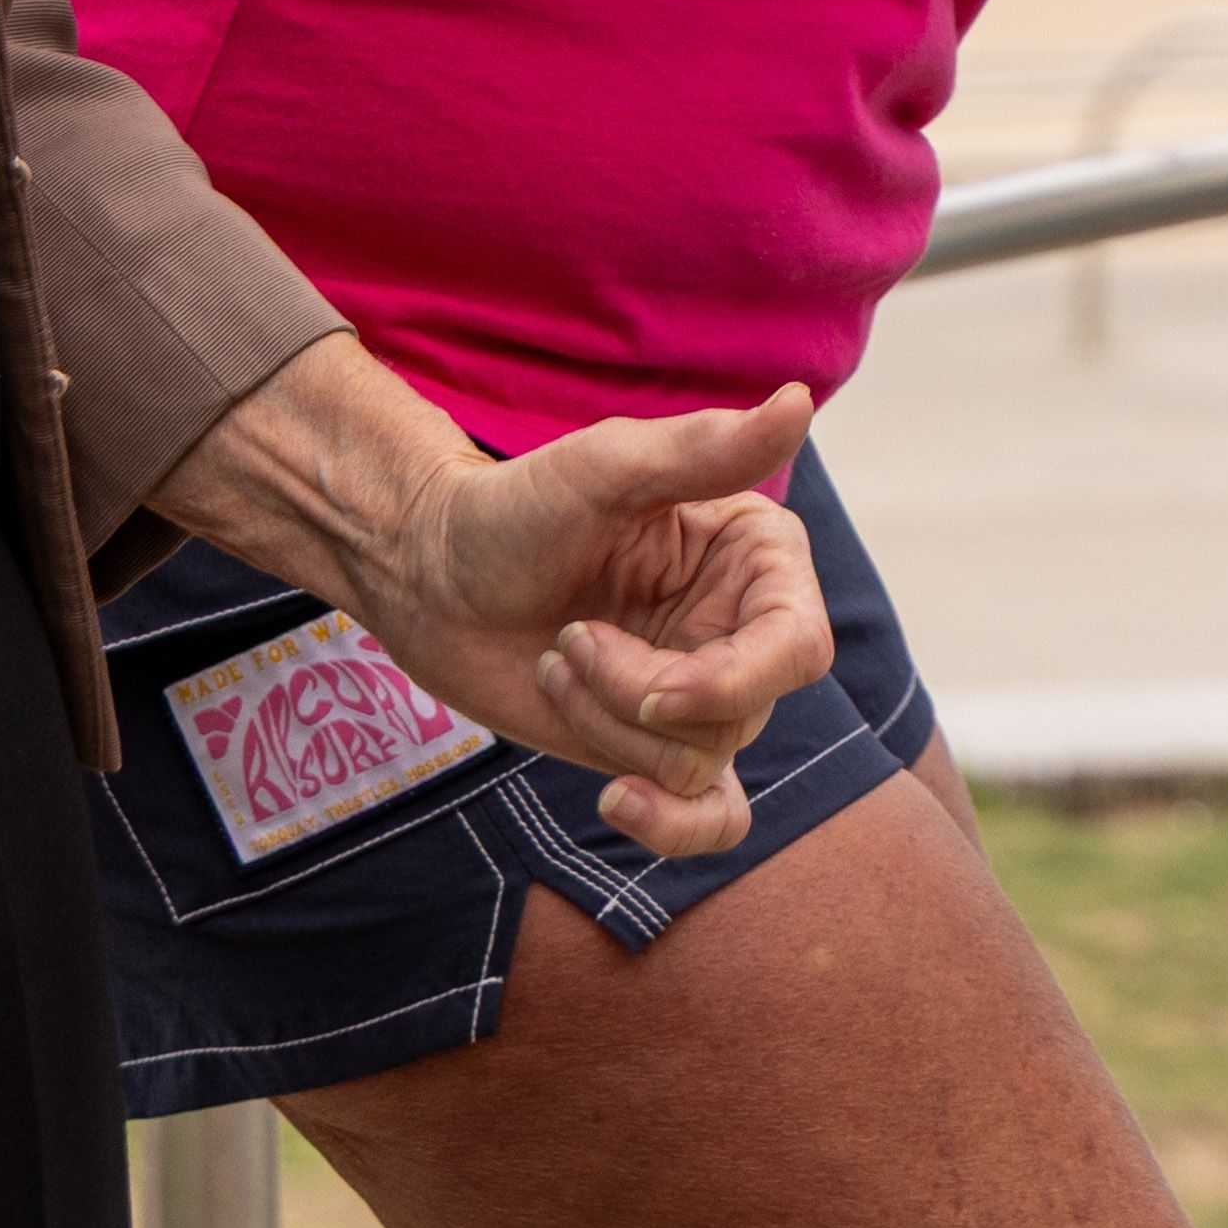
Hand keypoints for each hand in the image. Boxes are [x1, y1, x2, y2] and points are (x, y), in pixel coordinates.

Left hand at [192, 348, 838, 857]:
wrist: (428, 575)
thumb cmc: (514, 506)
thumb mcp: (603, 468)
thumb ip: (703, 449)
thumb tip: (798, 401)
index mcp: (752, 554)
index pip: (798, 645)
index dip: (733, 682)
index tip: (651, 689)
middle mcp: (740, 625)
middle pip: (742, 711)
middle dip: (644, 698)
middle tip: (569, 644)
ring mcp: (700, 692)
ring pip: (694, 758)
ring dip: (604, 721)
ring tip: (554, 659)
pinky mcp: (653, 748)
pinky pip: (709, 815)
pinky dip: (673, 826)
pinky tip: (613, 803)